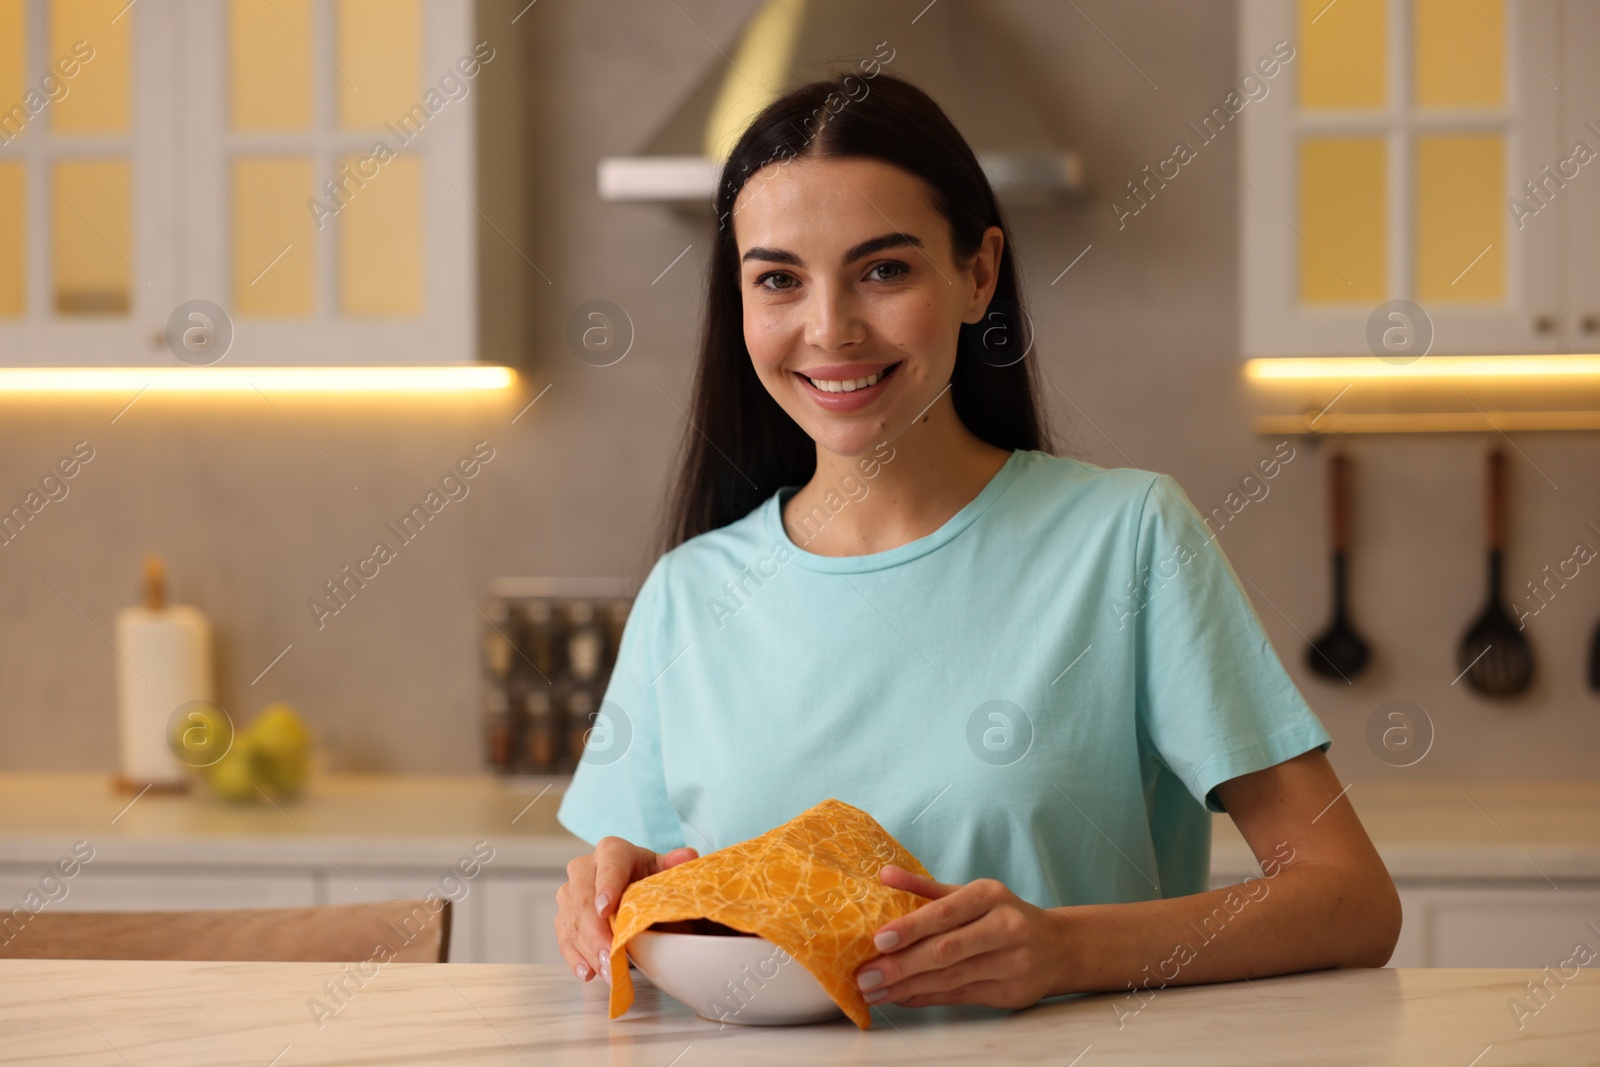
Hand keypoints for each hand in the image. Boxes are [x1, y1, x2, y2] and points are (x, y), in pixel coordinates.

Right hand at [554, 836, 697, 984]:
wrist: (630, 884)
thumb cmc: (646, 877)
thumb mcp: (662, 869)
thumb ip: (674, 865)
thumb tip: (688, 856)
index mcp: (612, 851)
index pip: (609, 866)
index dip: (607, 887)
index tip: (607, 910)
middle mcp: (585, 868)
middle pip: (583, 898)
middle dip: (595, 931)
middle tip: (610, 956)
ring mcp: (570, 892)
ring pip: (571, 920)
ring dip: (587, 949)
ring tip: (606, 971)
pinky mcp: (563, 915)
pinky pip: (563, 936)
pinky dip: (574, 956)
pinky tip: (587, 972)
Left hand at [853, 866, 1066, 1008]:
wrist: (1058, 947)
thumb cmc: (1004, 915)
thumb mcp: (972, 893)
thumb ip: (927, 887)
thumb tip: (884, 874)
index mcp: (991, 896)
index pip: (945, 912)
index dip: (910, 928)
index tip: (878, 940)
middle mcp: (1004, 928)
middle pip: (946, 951)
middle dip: (901, 966)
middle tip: (865, 976)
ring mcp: (1010, 964)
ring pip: (950, 979)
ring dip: (906, 987)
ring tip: (874, 991)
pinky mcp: (1009, 994)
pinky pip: (958, 997)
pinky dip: (925, 998)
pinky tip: (900, 997)